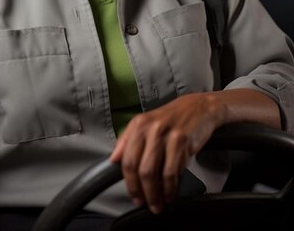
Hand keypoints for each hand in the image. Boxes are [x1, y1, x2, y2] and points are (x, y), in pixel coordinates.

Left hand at [110, 92, 222, 213]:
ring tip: (158, 204)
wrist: (198, 107)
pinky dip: (170, 189)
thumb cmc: (171, 119)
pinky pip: (172, 173)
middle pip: (140, 169)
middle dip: (142, 192)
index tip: (133, 195)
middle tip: (145, 203)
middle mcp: (150, 129)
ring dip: (156, 195)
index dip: (129, 182)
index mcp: (138, 125)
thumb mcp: (146, 123)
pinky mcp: (181, 142)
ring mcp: (166, 135)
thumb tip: (114, 159)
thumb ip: (127, 140)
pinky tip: (170, 194)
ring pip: (155, 173)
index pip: (126, 159)